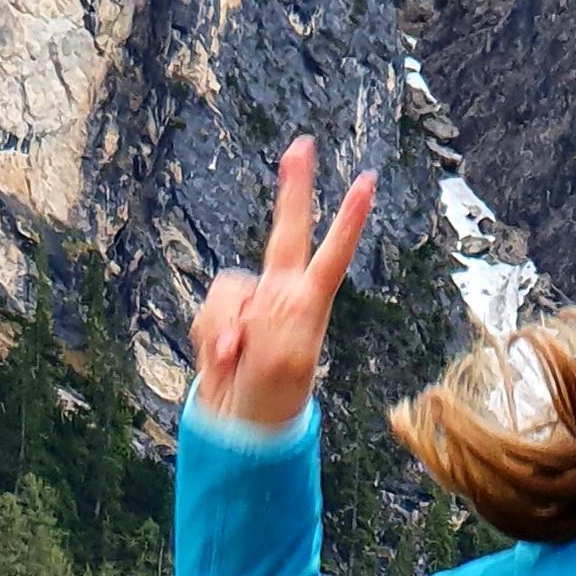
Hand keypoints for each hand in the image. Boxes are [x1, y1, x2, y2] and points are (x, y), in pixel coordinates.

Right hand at [188, 137, 376, 432]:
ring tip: (235, 361)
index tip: (368, 183)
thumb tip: (239, 319)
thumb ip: (269, 329)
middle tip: (301, 147)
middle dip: (294, 191)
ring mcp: (252, 305)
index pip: (331, 255)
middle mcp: (281, 295)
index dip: (348, 220)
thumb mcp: (286, 369)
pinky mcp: (223, 319)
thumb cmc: (272, 402)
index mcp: (307, 305)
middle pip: (286, 234)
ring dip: (223, 325)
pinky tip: (222, 362)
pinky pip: (207, 312)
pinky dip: (208, 338)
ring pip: (228, 288)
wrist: (239, 428)